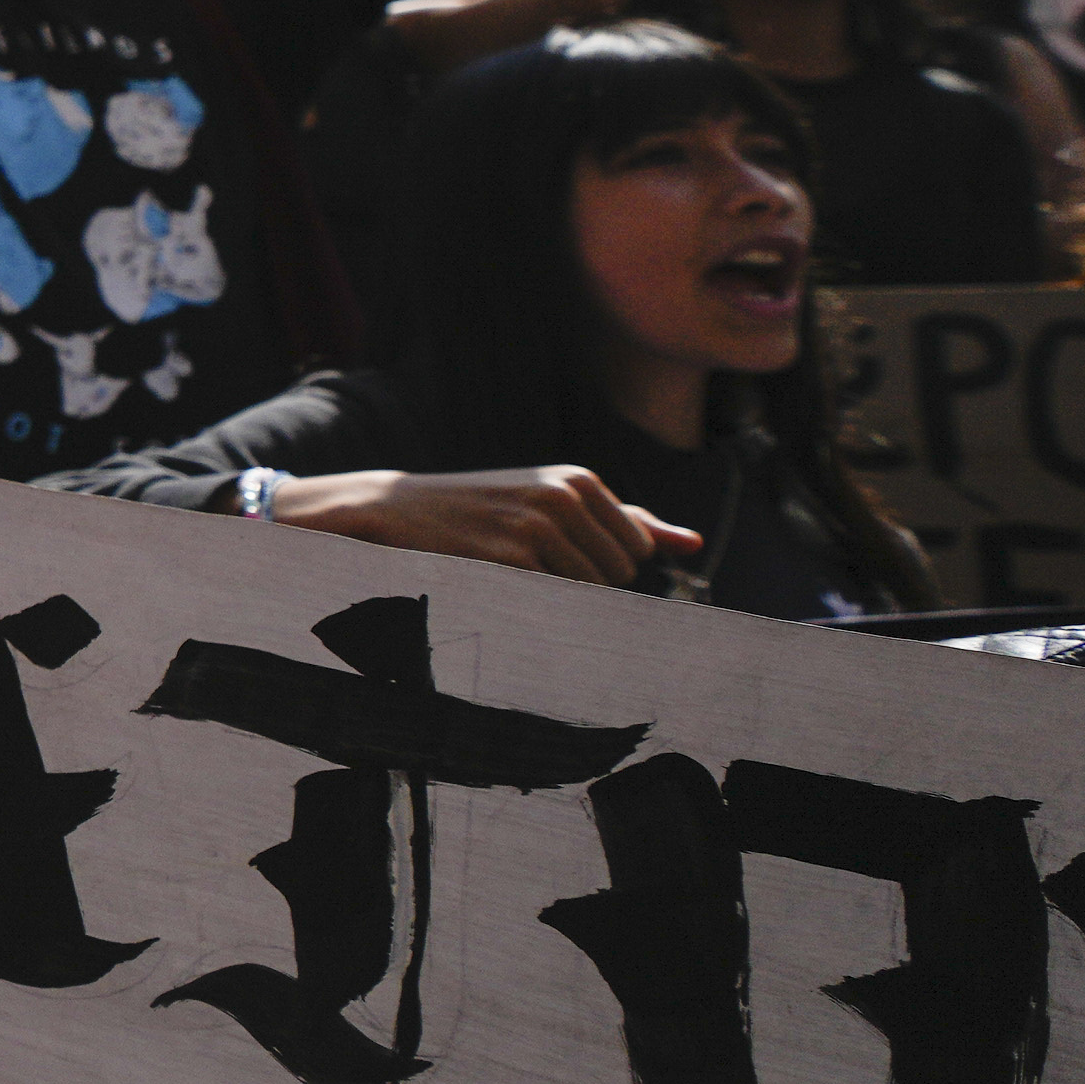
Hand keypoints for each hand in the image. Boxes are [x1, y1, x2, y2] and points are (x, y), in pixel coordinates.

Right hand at [268, 464, 701, 587]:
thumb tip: (694, 545)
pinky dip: (532, 603)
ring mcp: (539, 527)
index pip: (638, 550)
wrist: (390, 511)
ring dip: (553, 595)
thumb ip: (628, 521)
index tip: (549, 549)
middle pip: (620, 575)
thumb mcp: (551, 501)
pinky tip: (497, 581)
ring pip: (591, 593)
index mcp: (580, 481)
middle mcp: (565, 497)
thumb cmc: (478, 511)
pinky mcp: (513, 558)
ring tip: (507, 568)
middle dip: (581, 580)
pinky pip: (556, 602)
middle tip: (524, 560)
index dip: (596, 561)